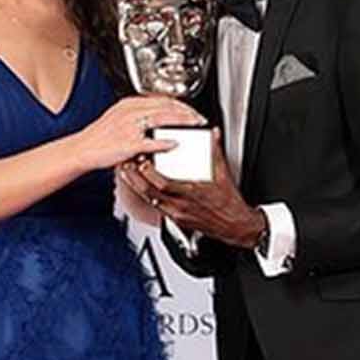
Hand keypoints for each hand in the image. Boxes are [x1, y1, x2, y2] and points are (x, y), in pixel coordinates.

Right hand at [79, 95, 203, 171]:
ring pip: (162, 119)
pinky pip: (150, 141)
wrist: (82, 149)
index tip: (190, 110)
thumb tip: (155, 118)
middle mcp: (131, 111)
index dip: (179, 104)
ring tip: (194, 125)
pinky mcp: (128, 143)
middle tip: (198, 117)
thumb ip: (136, 116)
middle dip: (186, 111)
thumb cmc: (98, 138)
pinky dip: (164, 142)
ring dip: (181, 121)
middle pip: (165, 106)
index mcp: (129, 104)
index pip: (160, 99)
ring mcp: (129, 127)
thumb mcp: (117, 118)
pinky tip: (175, 143)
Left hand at [118, 129, 266, 248]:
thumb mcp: (223, 174)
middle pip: (151, 193)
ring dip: (136, 188)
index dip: (150, 173)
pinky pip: (157, 208)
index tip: (143, 160)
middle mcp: (181, 205)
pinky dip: (146, 197)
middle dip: (135, 179)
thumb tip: (214, 135)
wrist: (234, 225)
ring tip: (127, 175)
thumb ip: (215, 152)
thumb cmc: (229, 203)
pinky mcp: (176, 220)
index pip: (165, 184)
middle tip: (126, 165)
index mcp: (192, 193)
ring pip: (150, 201)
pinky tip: (140, 189)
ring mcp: (177, 214)